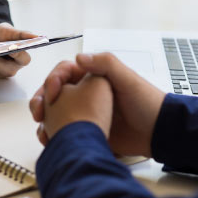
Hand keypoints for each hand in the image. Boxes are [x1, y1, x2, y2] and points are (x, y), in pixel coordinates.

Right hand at [30, 53, 165, 156]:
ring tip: (42, 130)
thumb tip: (78, 58)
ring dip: (44, 120)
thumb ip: (106, 64)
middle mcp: (86, 94)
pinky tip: (50, 140)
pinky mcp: (87, 131)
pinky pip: (64, 131)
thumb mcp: (128, 79)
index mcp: (93, 78)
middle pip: (54, 93)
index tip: (51, 93)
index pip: (64, 73)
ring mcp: (85, 114)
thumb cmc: (147, 103)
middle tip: (38, 112)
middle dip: (41, 101)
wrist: (159, 133)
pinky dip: (54, 135)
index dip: (53, 80)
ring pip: (55, 113)